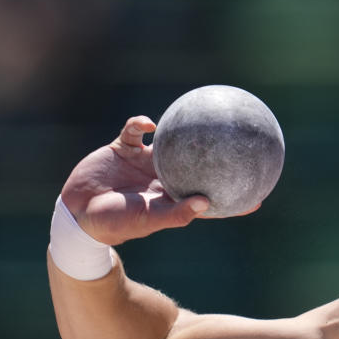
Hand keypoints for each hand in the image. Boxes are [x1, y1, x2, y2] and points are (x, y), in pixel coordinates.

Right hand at [59, 116, 256, 244]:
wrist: (79, 214)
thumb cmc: (117, 223)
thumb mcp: (149, 219)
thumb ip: (177, 213)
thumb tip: (206, 202)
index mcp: (172, 197)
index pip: (210, 198)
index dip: (233, 198)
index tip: (260, 196)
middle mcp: (162, 177)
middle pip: (195, 165)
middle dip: (216, 157)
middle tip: (241, 146)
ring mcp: (142, 162)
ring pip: (168, 141)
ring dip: (180, 130)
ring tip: (197, 115)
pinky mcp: (122, 149)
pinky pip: (134, 131)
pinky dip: (140, 125)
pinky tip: (148, 122)